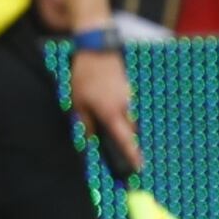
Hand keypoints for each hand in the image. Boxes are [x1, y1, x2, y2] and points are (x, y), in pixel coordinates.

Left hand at [69, 44, 140, 169]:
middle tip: (120, 144)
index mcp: (111, 113)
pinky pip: (129, 105)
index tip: (140, 168)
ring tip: (107, 113)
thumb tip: (90, 139)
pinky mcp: (130, 88)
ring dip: (122, 122)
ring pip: (130, 117)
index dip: (133, 155)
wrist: (98, 50)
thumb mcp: (78, 102)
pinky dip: (122, 109)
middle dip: (126, 138)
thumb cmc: (85, 76)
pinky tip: (109, 99)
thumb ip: (86, 123)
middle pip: (130, 130)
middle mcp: (125, 106)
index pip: (125, 139)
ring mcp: (130, 96)